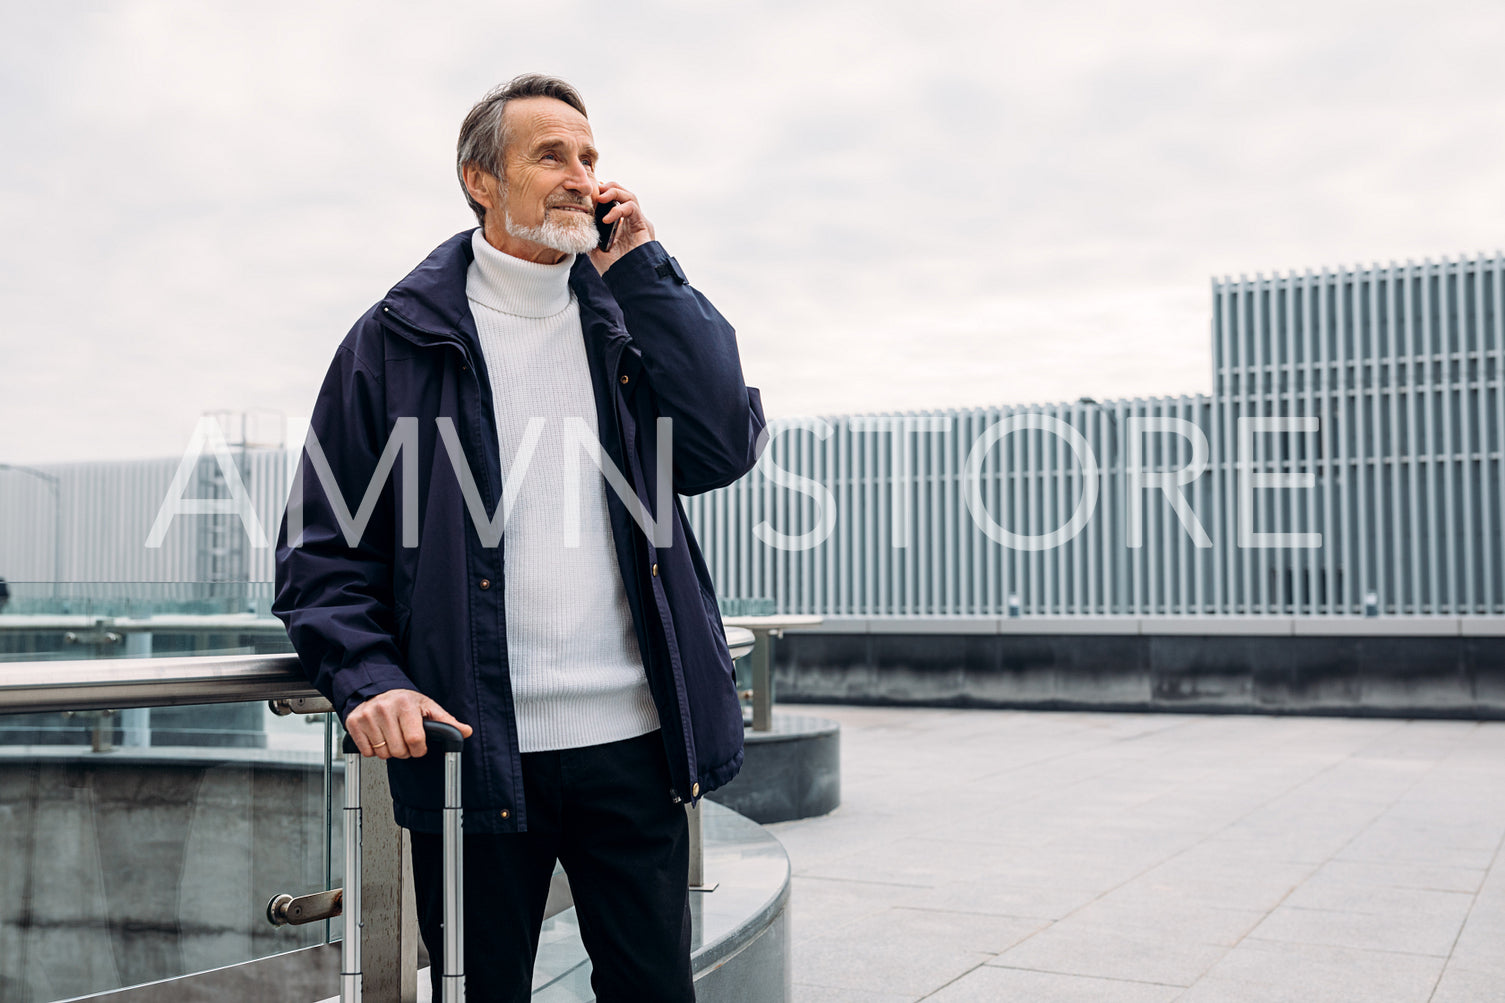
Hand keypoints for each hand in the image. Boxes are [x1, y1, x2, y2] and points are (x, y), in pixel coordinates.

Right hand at [344, 688, 472, 759]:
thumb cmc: (404, 701)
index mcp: (405, 705)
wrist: (376, 689)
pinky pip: (366, 751)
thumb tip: (466, 731)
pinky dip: (373, 750)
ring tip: (391, 736)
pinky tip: (378, 736)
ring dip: (389, 750)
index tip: (419, 746)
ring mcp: (367, 715)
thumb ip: (446, 722)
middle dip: (404, 751)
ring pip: (382, 753)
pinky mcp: (353, 722)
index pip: (415, 740)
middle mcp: (384, 708)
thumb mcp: (427, 707)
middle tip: (404, 739)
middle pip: (398, 750)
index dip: (419, 749)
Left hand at [588, 181, 654, 274]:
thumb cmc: (614, 267)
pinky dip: (618, 209)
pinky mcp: (643, 225)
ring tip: (600, 199)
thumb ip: (591, 234)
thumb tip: (580, 221)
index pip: (612, 199)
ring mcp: (637, 222)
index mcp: (619, 223)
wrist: (627, 279)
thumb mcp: (595, 248)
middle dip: (608, 188)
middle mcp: (630, 220)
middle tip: (595, 191)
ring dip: (614, 193)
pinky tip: (607, 218)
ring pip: (629, 196)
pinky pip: (632, 208)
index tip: (588, 193)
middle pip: (622, 193)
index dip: (602, 192)